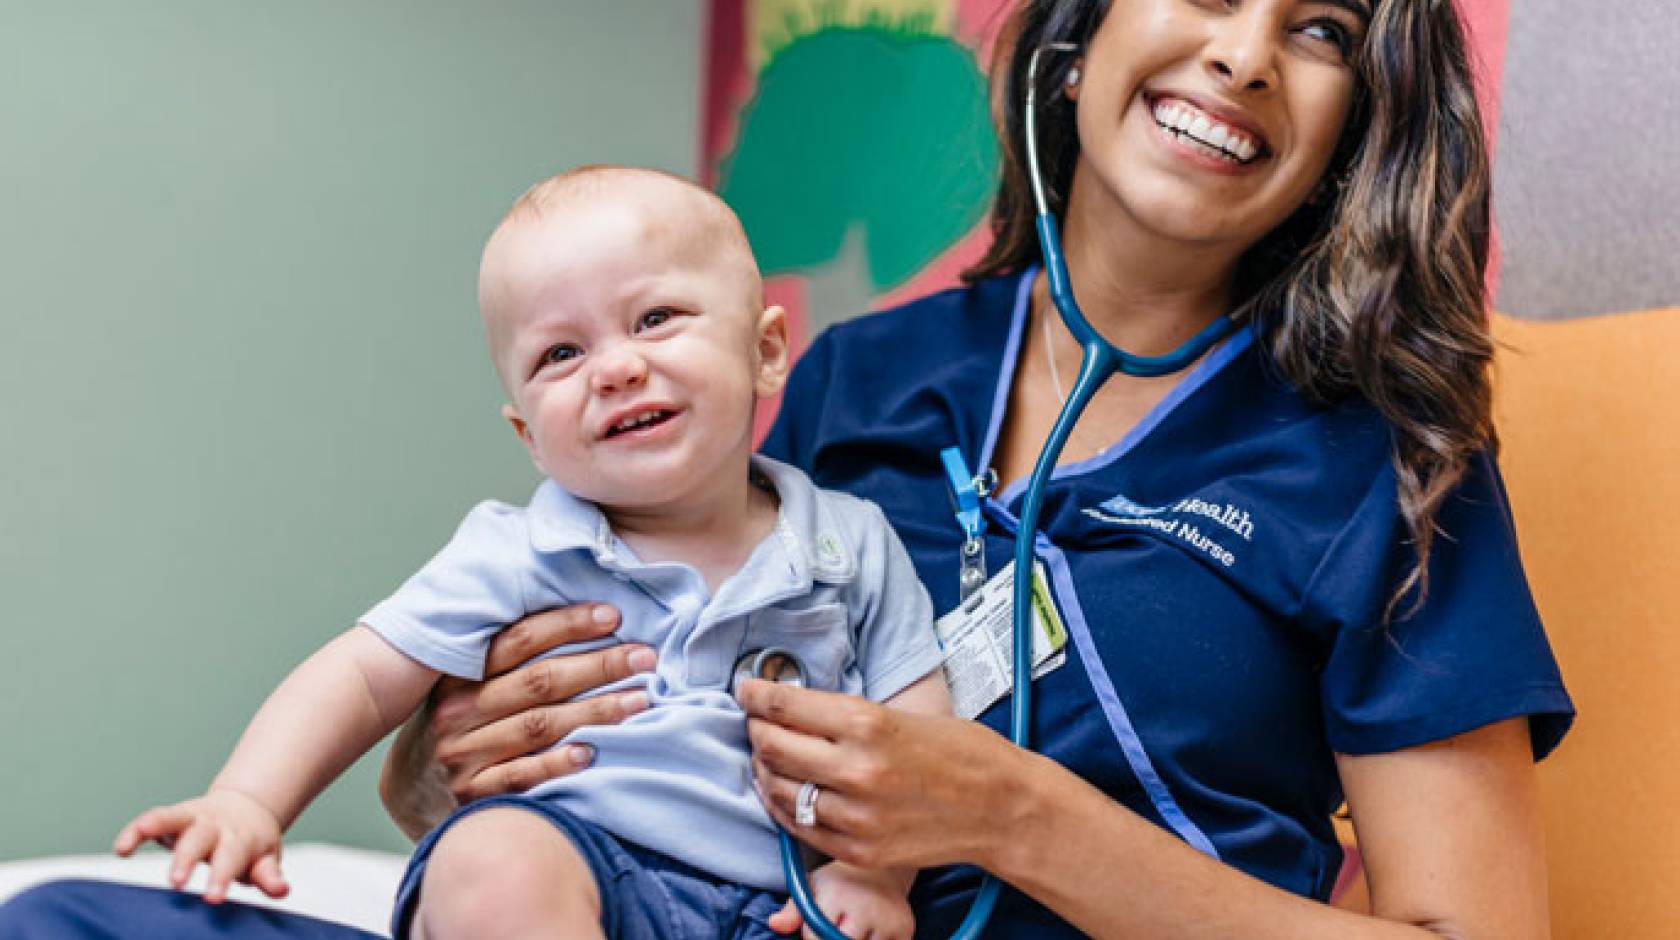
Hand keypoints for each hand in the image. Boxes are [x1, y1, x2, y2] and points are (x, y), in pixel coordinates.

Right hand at [113, 788, 287, 903]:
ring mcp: (191, 820)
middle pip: (198, 841)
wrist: (247, 808)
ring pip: (171, 818)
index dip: (221, 878)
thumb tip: (282, 890)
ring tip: (125, 847)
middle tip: (176, 882)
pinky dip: (135, 830)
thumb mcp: (266, 858)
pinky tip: (120, 847)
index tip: (212, 898)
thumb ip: (269, 875)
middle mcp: (214, 827)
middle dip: (186, 860)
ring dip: (151, 830)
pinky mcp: (171, 818)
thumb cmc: (253, 845)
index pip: (231, 859)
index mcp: (240, 840)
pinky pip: (152, 819)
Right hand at [380, 604, 655, 837]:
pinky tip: (593, 752)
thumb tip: (580, 617)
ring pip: (539, 725)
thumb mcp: (464, 686)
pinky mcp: (473, 796)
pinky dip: (558, 764)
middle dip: (599, 665)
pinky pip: (522, 777)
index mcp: (459, 675)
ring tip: (641, 700)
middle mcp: (459, 712)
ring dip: (596, 711)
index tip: (614, 615)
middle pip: (540, 681)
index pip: (519, 640)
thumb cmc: (457, 726)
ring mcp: (464, 755)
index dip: (568, 624)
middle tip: (646, 657)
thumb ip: (506, 660)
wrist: (411, 792)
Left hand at [739, 679, 1033, 873]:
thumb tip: (795, 706)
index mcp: (869, 724)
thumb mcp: (903, 715)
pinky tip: (786, 791)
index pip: (785, 705)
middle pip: (772, 746)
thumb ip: (848, 715)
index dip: (755, 694)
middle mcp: (856, 770)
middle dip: (755, 729)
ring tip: (768, 756)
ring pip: (779, 790)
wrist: (1001, 808)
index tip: (746, 689)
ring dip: (765, 770)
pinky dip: (785, 807)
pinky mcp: (858, 850)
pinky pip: (800, 827)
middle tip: (755, 720)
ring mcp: (855, 816)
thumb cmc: (961, 752)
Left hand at [767, 862, 914, 939]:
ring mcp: (888, 919)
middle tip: (837, 928)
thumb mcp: (812, 886)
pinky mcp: (905, 930)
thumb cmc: (840, 883)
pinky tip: (870, 934)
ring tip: (853, 929)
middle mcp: (865, 905)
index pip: (815, 937)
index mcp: (837, 894)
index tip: (816, 932)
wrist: (883, 869)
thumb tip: (774, 924)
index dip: (812, 939)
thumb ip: (792, 909)